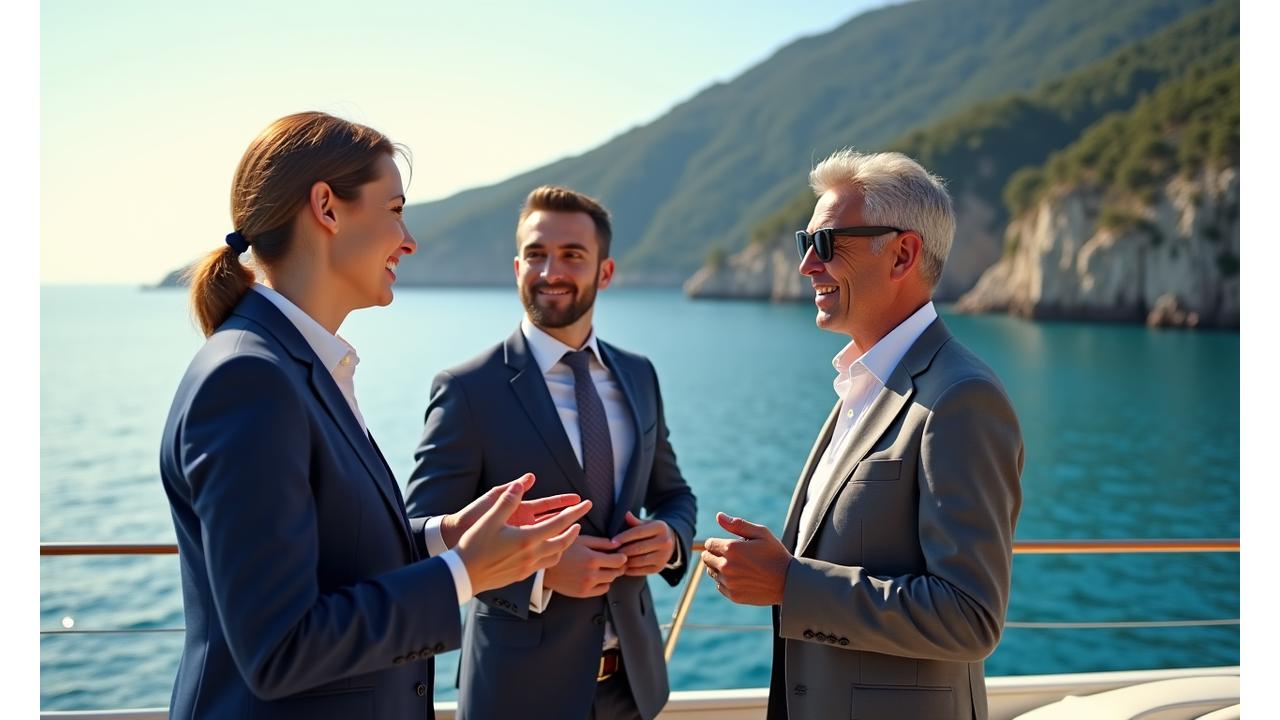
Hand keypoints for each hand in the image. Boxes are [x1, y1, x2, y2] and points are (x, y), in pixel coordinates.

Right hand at [454, 478, 591, 594]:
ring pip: (555, 556)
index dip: (574, 513)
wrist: (463, 574)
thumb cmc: (474, 545)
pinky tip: (547, 550)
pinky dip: (552, 555)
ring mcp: (527, 567)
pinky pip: (545, 565)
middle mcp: (532, 554)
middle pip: (562, 542)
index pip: (559, 523)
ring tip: (568, 535)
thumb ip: (508, 500)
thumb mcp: (490, 519)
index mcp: (527, 538)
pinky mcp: (521, 575)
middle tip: (581, 520)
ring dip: (565, 544)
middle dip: (574, 530)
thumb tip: (522, 482)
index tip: (586, 505)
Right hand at [543, 534, 627, 596]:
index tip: (621, 554)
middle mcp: (591, 574)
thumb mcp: (581, 540)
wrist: (544, 567)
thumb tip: (617, 544)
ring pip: (610, 581)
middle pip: (617, 572)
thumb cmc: (562, 550)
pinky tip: (598, 576)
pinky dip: (603, 583)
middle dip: (619, 566)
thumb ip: (601, 542)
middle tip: (615, 560)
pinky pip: (602, 590)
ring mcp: (587, 585)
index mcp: (592, 559)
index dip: (622, 556)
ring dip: (611, 574)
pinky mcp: (583, 593)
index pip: (619, 560)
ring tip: (604, 567)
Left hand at [612, 511, 675, 576]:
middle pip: (638, 548)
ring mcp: (663, 556)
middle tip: (612, 552)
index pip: (639, 532)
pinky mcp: (659, 568)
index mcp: (660, 527)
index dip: (624, 537)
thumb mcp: (646, 523)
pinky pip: (641, 570)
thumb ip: (635, 521)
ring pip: (639, 561)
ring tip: (616, 559)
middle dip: (623, 550)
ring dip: (625, 561)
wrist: (669, 543)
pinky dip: (630, 570)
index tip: (612, 541)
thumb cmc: (651, 531)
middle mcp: (665, 542)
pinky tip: (623, 566)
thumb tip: (627, 514)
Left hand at [700, 512, 791, 605]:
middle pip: (706, 558)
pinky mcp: (733, 595)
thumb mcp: (761, 533)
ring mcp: (729, 582)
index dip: (717, 543)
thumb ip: (737, 524)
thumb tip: (718, 516)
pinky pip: (719, 585)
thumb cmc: (775, 554)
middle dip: (715, 554)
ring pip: (712, 572)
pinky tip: (741, 577)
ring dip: (719, 568)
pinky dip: (726, 581)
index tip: (728, 545)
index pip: (708, 544)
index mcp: (731, 548)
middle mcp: (726, 566)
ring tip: (737, 566)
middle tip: (732, 555)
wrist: (788, 582)